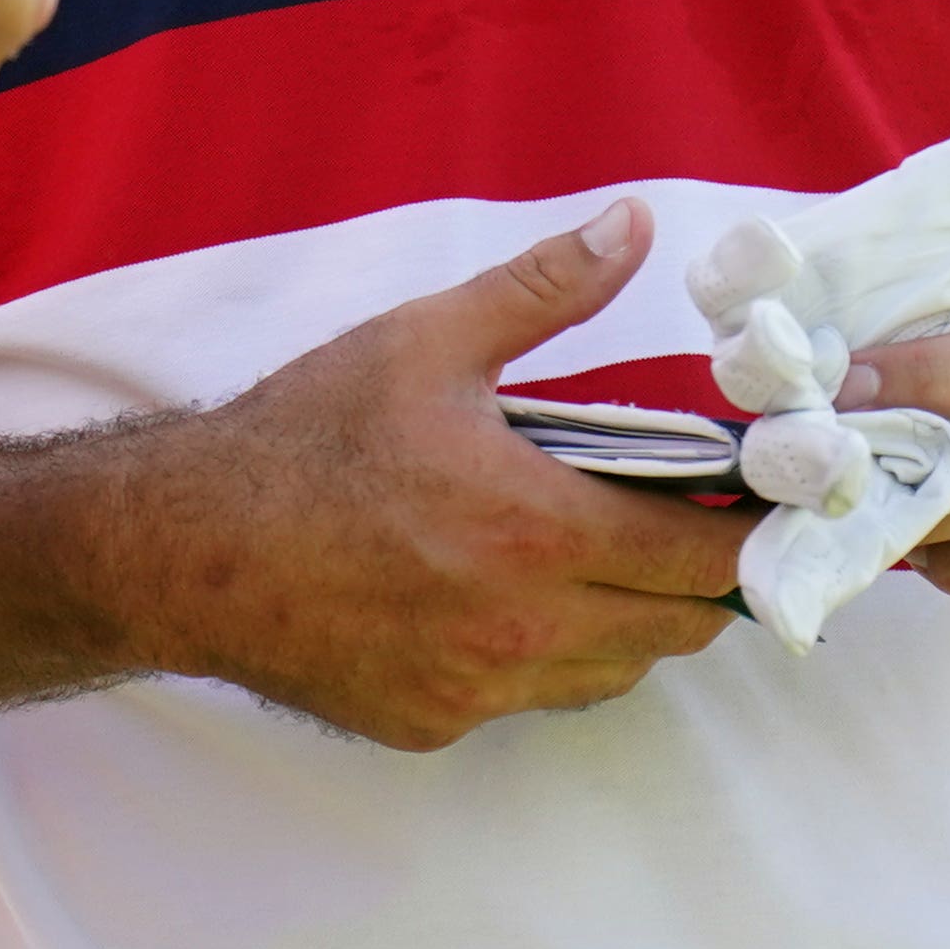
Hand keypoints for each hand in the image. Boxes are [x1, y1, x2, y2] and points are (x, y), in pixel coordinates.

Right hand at [103, 201, 752, 750]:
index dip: (751, 531)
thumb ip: (545, 287)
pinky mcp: (436, 724)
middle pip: (679, 627)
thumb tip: (633, 224)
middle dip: (706, 578)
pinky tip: (514, 595)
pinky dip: (553, 653)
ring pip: (615, 673)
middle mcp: (522, 625)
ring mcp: (480, 688)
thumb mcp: (426, 340)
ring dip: (634, 620)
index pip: (702, 556)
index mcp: (537, 528)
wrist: (184, 546)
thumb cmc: (305, 436)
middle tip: (697, 523)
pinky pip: (537, 697)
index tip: (764, 502)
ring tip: (609, 554)